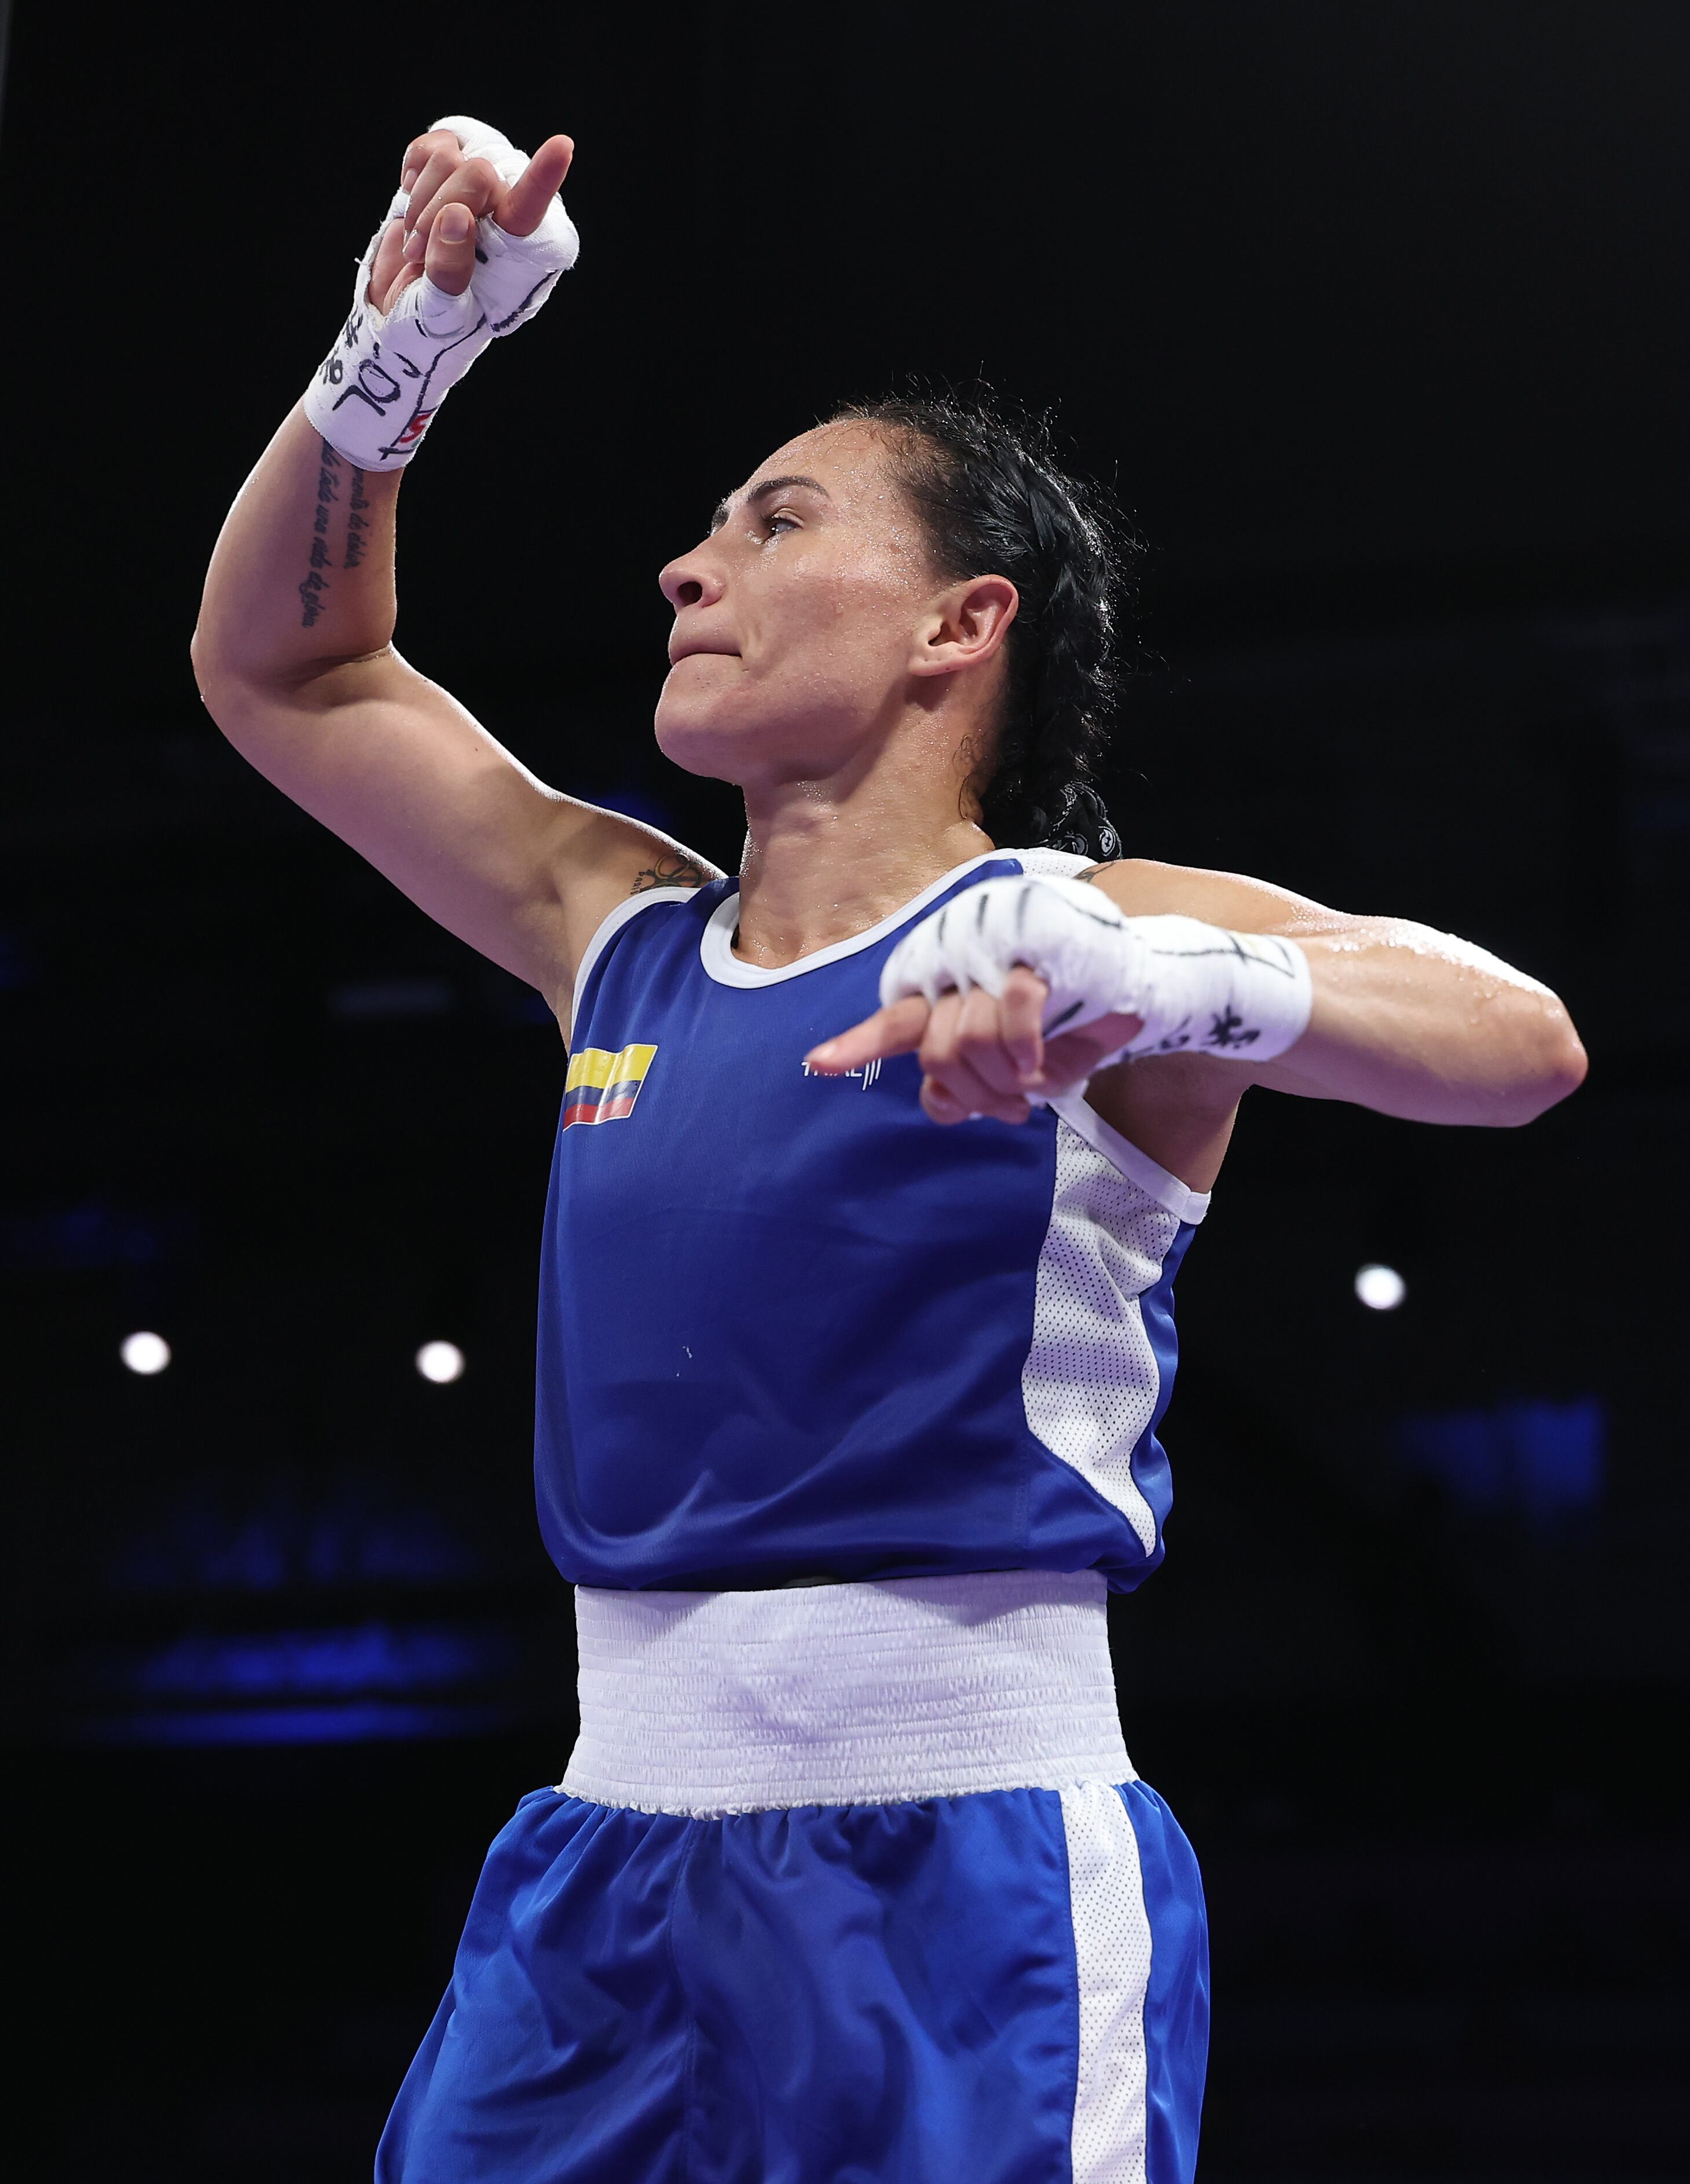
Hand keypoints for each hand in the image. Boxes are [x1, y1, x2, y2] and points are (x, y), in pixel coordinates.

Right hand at [367, 127, 574, 311]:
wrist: (401, 319)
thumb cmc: (432, 327)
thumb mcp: (440, 315)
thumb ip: (450, 271)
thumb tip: (457, 215)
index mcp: (521, 254)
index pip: (532, 209)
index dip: (543, 177)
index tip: (562, 147)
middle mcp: (507, 215)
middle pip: (477, 174)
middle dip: (437, 209)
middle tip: (419, 252)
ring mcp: (479, 190)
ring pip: (449, 156)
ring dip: (420, 199)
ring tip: (418, 239)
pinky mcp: (448, 172)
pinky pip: (432, 146)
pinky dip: (414, 170)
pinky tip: (414, 200)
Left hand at [806, 969, 1143, 1124]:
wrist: (1130, 984)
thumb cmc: (1065, 1028)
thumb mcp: (1014, 1074)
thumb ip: (966, 1090)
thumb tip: (941, 1104)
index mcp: (946, 998)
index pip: (895, 1024)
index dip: (857, 1045)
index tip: (817, 1063)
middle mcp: (959, 973)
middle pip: (938, 1053)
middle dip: (976, 1094)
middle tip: (1012, 1105)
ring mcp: (991, 957)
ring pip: (971, 1039)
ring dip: (1006, 1078)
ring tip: (1031, 1081)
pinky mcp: (1032, 951)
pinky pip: (1011, 1011)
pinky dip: (1025, 1048)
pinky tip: (1038, 1062)